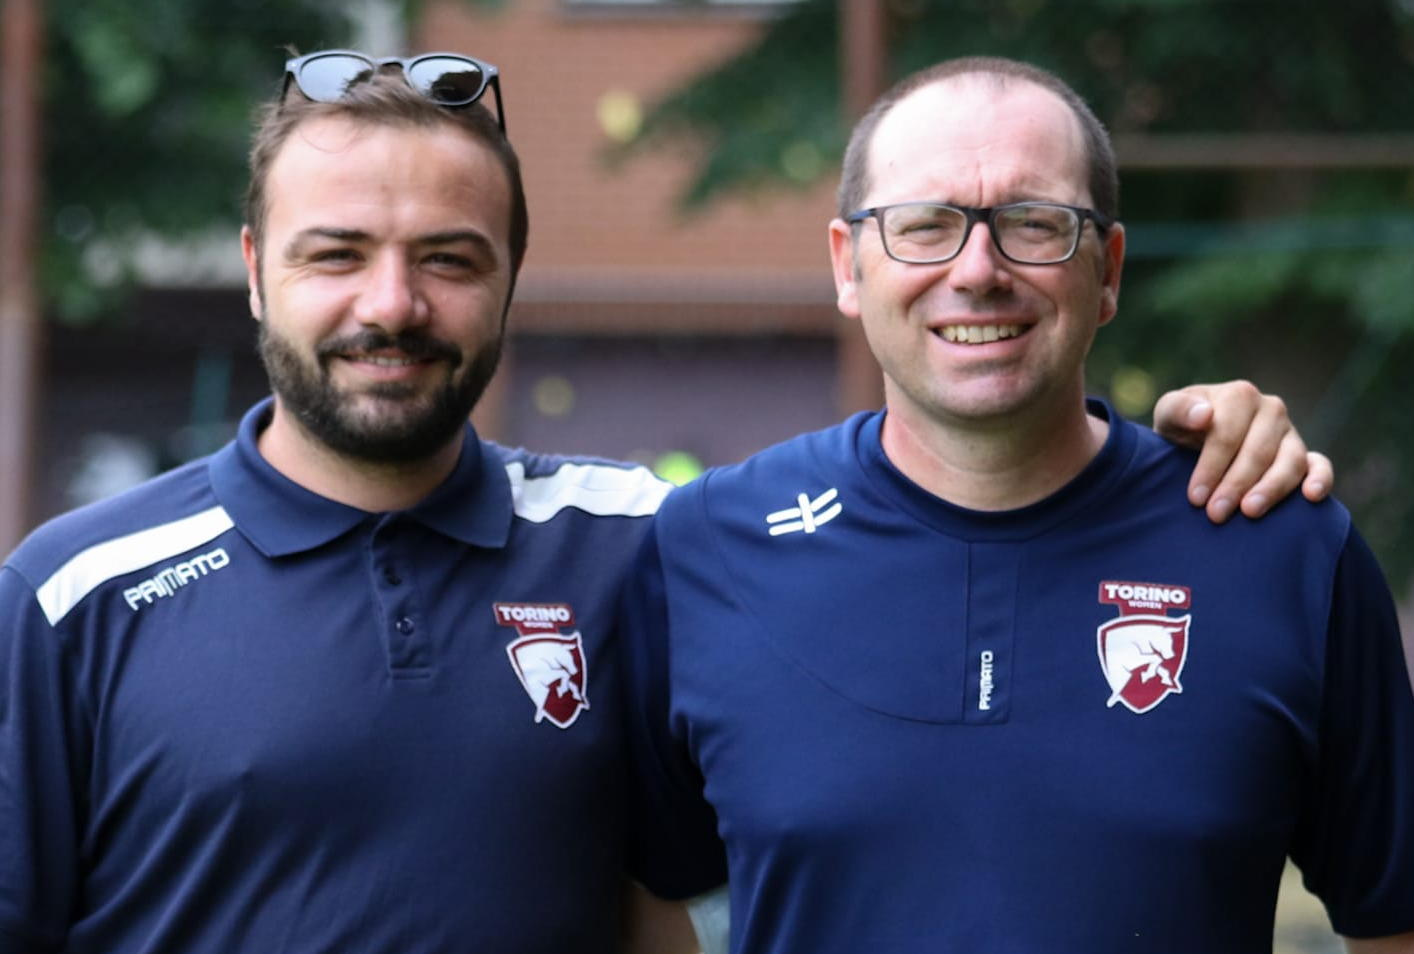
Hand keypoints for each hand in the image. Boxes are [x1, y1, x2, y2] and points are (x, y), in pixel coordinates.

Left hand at [1152, 380, 1332, 523]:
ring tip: (1249, 512)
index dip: (1211, 467)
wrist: (1195, 439)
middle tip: (1215, 514)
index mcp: (1240, 395)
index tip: (1195, 497)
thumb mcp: (1170, 414)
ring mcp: (1290, 433)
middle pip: (1258, 451)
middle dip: (1235, 485)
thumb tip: (1204, 414)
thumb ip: (1179, 409)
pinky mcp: (1304, 455)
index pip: (1228, 434)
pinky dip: (1320, 479)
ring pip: (1290, 462)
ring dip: (1271, 489)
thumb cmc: (1182, 427)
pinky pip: (1320, 465)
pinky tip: (1311, 497)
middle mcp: (1271, 410)